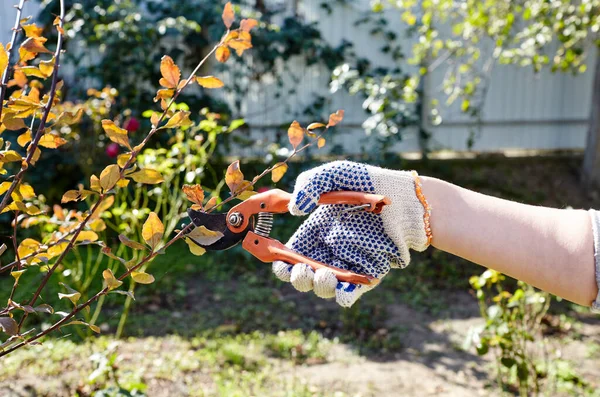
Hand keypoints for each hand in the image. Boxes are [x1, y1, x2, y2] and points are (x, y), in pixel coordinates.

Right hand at [273, 161, 429, 306]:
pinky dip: (344, 296)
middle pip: (303, 276)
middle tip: (301, 269)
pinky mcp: (367, 274)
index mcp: (314, 231)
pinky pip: (351, 294)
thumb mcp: (335, 175)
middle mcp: (327, 251)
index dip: (281, 262)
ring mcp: (347, 264)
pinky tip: (343, 289)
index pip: (289, 254)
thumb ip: (310, 184)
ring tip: (324, 274)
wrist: (406, 198)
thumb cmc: (368, 182)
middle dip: (298, 278)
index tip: (280, 261)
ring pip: (324, 288)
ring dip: (319, 286)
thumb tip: (294, 209)